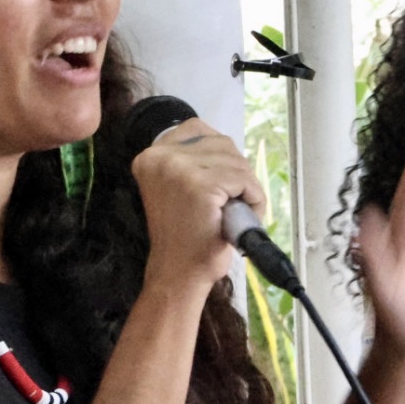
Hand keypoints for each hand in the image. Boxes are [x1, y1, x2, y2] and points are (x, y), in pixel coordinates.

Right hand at [132, 118, 264, 291]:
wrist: (178, 274)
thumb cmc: (183, 236)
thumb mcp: (176, 187)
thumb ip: (191, 162)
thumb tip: (223, 146)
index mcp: (150, 156)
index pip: (198, 129)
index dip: (218, 155)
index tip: (217, 183)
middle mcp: (160, 157)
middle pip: (221, 143)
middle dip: (235, 172)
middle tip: (229, 203)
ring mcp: (180, 170)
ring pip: (237, 162)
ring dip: (246, 188)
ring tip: (234, 213)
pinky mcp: (202, 187)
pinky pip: (245, 181)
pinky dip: (253, 199)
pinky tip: (241, 217)